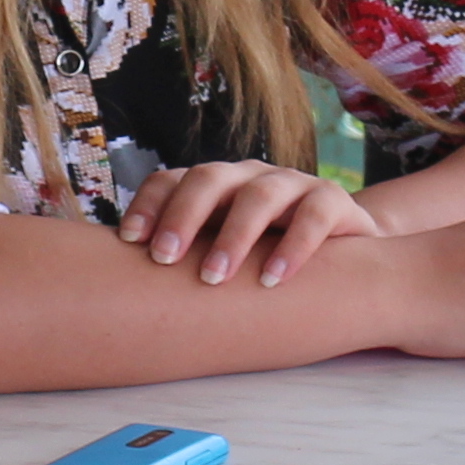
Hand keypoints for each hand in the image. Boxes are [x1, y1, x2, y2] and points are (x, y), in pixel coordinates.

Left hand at [124, 160, 379, 286]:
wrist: (345, 252)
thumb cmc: (266, 256)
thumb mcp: (223, 250)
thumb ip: (186, 257)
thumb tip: (119, 287)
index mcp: (215, 185)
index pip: (171, 180)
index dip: (149, 205)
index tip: (129, 242)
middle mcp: (249, 177)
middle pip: (210, 178)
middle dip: (184, 217)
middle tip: (164, 260)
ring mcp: (292, 184)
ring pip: (260, 195)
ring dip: (234, 235)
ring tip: (214, 278)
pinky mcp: (333, 201)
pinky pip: (313, 215)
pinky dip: (293, 247)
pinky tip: (272, 281)